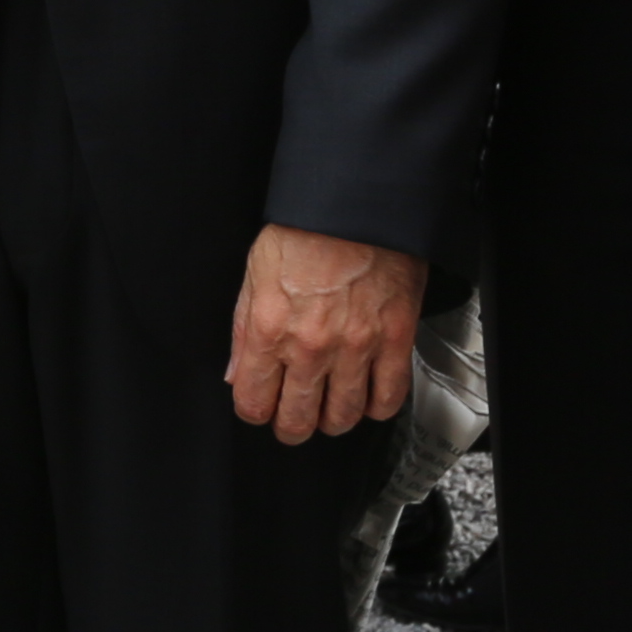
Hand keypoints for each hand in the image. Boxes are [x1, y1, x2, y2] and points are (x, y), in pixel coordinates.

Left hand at [227, 224, 424, 444]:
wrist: (356, 204)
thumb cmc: (305, 229)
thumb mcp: (254, 273)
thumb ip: (243, 330)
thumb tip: (237, 372)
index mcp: (269, 329)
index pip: (253, 403)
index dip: (255, 412)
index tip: (260, 407)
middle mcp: (310, 346)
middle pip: (298, 420)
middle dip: (292, 427)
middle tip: (294, 420)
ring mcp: (355, 347)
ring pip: (343, 417)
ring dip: (333, 421)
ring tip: (330, 410)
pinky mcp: (394, 340)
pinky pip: (388, 398)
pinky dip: (377, 407)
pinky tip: (367, 398)